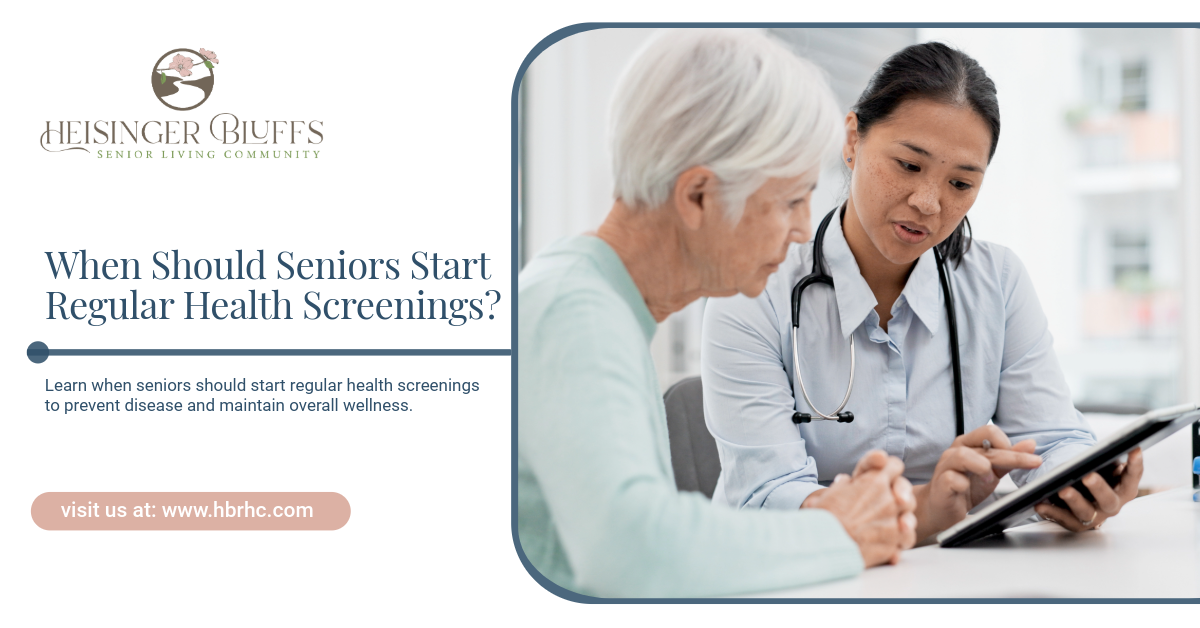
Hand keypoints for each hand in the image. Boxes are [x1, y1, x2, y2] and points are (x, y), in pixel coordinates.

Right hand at [803, 450, 917, 566]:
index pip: (894, 466)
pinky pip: (905, 540)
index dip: (890, 470)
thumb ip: (842, 485)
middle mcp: (889, 500)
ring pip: (909, 520)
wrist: (825, 545)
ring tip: (888, 528)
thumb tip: (845, 482)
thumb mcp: (829, 493)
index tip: (885, 477)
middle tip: (886, 506)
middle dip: (900, 500)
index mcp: (874, 482)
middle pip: (907, 495)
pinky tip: (889, 545)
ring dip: (902, 523)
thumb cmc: (825, 517)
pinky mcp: (893, 544)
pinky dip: (898, 543)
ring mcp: (894, 523)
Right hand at [912, 425, 1042, 539]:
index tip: (1029, 458)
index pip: (990, 432)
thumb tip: (1030, 444)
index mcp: (968, 444)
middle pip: (984, 444)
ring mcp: (946, 466)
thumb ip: (1009, 458)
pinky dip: (963, 484)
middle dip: (1012, 456)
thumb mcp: (992, 472)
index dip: (1010, 444)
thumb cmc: (964, 487)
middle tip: (1032, 463)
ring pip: (963, 455)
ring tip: (989, 480)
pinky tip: (967, 489)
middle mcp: (955, 451)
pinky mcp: (940, 484)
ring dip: (982, 467)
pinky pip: (952, 479)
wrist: (941, 509)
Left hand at [1035, 447, 1142, 531]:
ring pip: (1085, 512)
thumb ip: (1106, 460)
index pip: (1132, 476)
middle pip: (1108, 500)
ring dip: (1074, 500)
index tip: (1134, 449)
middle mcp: (1112, 505)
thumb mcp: (1104, 467)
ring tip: (1063, 490)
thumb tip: (1104, 448)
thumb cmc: (1097, 476)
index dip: (1135, 464)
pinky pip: (1063, 519)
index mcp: (1123, 489)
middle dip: (1098, 487)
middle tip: (1088, 476)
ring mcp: (1095, 516)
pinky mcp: (1077, 524)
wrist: (1083, 496)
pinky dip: (1051, 512)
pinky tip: (1040, 504)